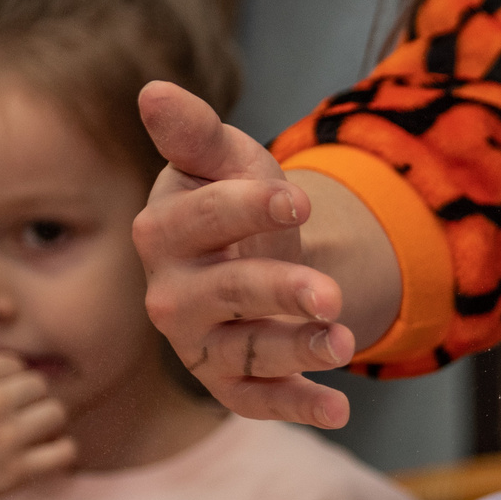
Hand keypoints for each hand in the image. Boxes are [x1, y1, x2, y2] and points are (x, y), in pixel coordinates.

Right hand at [0, 353, 72, 499]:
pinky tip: (42, 455)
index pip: (16, 364)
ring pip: (56, 413)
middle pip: (39, 386)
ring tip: (26, 436)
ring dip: (45, 424)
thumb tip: (14, 363)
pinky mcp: (15, 472)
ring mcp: (3, 437)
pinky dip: (59, 451)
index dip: (8, 382)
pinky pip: (65, 450)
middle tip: (10, 420)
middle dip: (27, 401)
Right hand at [133, 82, 399, 428]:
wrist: (255, 253)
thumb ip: (194, 133)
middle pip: (226, 293)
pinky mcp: (228, 383)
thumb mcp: (224, 160)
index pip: (201, 219)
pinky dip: (298, 406)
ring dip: (298, 351)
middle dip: (279, 293)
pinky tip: (339, 408)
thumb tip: (154, 91)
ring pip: (247, 352)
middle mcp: (171, 293)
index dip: (247, 209)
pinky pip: (259, 401)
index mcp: (162, 230)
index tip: (298, 199)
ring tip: (346, 344)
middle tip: (331, 296)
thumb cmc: (233, 201)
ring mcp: (199, 343)